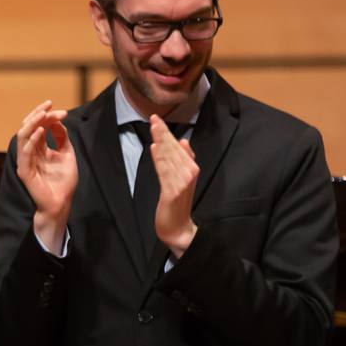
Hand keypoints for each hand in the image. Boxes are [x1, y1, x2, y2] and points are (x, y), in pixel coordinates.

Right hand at [14, 101, 76, 245]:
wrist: (61, 203)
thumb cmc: (63, 182)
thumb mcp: (67, 154)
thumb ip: (62, 138)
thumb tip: (58, 121)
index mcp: (38, 149)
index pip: (38, 126)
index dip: (47, 116)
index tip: (62, 111)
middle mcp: (30, 153)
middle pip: (28, 127)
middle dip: (38, 114)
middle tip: (50, 105)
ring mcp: (26, 161)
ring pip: (22, 136)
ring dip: (32, 122)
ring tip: (44, 114)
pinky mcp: (24, 171)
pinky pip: (24, 152)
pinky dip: (31, 140)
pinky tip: (41, 131)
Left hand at [148, 114, 199, 254]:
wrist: (178, 227)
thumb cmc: (178, 202)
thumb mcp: (182, 179)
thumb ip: (184, 160)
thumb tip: (184, 141)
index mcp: (192, 167)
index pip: (178, 147)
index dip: (167, 133)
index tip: (157, 120)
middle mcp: (190, 172)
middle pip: (174, 149)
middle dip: (163, 133)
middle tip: (153, 118)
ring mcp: (183, 182)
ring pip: (169, 157)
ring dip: (161, 141)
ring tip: (153, 127)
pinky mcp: (173, 191)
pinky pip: (164, 171)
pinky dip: (159, 159)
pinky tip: (154, 148)